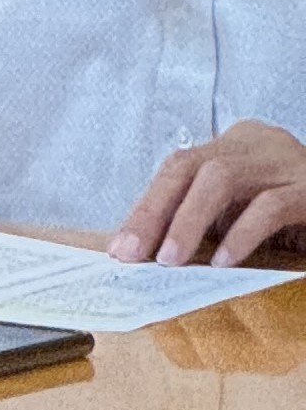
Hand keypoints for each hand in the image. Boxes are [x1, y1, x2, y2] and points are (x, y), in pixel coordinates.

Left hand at [110, 122, 305, 267]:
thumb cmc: (294, 210)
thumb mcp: (245, 209)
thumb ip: (207, 219)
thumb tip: (150, 250)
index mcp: (232, 148)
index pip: (176, 169)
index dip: (147, 206)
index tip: (121, 246)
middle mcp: (255, 148)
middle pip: (189, 168)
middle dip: (155, 212)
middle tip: (134, 255)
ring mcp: (285, 164)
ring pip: (222, 179)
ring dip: (189, 221)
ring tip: (171, 261)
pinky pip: (270, 206)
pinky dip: (242, 233)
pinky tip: (225, 261)